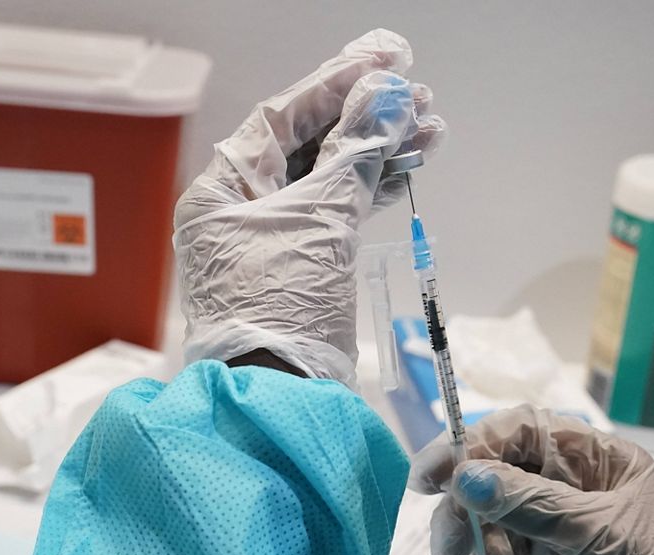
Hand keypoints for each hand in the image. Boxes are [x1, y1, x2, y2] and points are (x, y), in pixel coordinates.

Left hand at [173, 29, 446, 386]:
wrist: (282, 396)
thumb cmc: (281, 306)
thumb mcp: (320, 221)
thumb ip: (355, 154)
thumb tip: (386, 97)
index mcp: (224, 189)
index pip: (281, 117)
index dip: (336, 83)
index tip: (384, 60)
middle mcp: (242, 207)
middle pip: (309, 143)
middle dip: (366, 118)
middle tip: (418, 96)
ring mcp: (273, 237)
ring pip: (330, 176)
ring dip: (378, 151)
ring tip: (429, 129)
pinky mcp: (302, 264)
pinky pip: (339, 210)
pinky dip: (373, 188)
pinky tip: (409, 168)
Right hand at [408, 406, 653, 554]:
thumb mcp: (604, 535)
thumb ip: (535, 505)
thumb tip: (468, 477)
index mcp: (592, 456)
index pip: (519, 432)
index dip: (471, 446)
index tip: (432, 477)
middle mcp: (570, 484)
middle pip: (492, 478)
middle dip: (467, 514)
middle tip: (455, 551)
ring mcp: (556, 527)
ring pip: (490, 525)